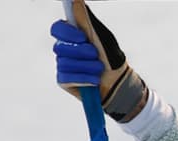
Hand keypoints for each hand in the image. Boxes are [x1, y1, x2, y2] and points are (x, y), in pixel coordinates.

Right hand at [51, 5, 146, 120]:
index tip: (82, 37)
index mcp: (71, 36)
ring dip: (86, 66)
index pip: (57, 28)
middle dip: (82, 52)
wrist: (120, 84)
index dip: (67, 33)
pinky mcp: (64, 81)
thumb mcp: (100, 37)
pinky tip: (94, 80)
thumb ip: (85, 19)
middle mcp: (64, 49)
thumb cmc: (111, 58)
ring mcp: (63, 65)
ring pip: (65, 63)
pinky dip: (84, 78)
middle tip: (96, 55)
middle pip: (61, 46)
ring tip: (99, 69)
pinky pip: (67, 78)